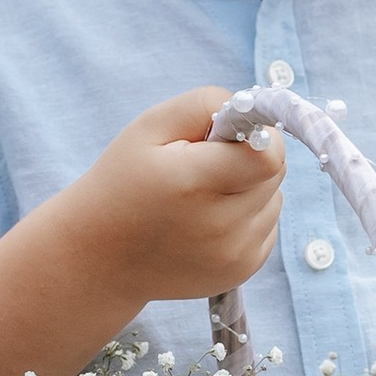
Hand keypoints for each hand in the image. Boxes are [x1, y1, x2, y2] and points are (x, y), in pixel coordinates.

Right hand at [61, 89, 286, 307]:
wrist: (100, 256)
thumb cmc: (123, 181)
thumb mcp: (149, 126)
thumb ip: (206, 104)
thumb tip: (254, 113)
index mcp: (195, 184)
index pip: (269, 154)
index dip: (257, 136)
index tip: (228, 136)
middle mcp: (220, 226)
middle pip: (275, 174)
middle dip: (250, 159)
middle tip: (206, 165)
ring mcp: (233, 255)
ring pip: (274, 200)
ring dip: (250, 189)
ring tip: (204, 196)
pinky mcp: (240, 271)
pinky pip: (267, 227)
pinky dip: (247, 217)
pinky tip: (209, 219)